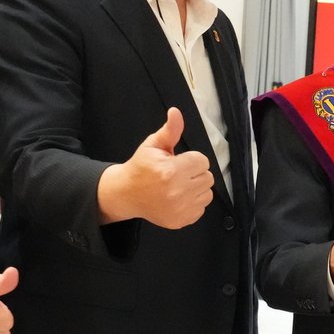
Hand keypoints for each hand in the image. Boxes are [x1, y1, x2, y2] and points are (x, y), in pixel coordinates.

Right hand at [97, 108, 214, 227]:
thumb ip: (170, 131)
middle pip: (207, 177)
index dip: (191, 159)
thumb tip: (176, 112)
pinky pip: (202, 208)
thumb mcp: (152, 145)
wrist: (126, 194)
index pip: (202, 161)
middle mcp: (177, 192)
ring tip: (179, 185)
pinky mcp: (181, 221)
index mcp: (170, 171)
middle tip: (178, 173)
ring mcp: (180, 209)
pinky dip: (193, 202)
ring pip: (207, 193)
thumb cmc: (141, 167)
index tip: (178, 162)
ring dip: (196, 188)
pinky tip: (178, 198)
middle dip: (195, 173)